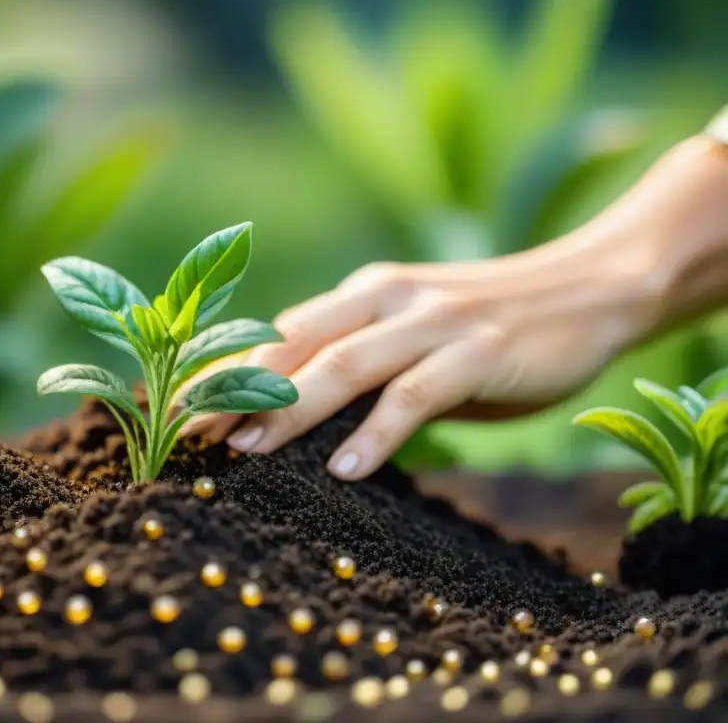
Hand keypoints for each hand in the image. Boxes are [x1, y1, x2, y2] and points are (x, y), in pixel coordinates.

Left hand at [188, 135, 727, 479]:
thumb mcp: (412, 335)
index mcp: (362, 297)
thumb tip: (291, 410)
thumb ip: (358, 359)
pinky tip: (348, 469)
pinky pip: (414, 395)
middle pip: (292, 348)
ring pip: (342, 367)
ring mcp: (430, 323)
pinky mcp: (475, 351)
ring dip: (289, 411)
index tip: (172, 410)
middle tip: (184, 436)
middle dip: (232, 392)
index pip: (276, 336)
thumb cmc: (486, 326)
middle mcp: (385, 300)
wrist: (586, 288)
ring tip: (244, 452)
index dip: (221, 372)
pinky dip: (378, 432)